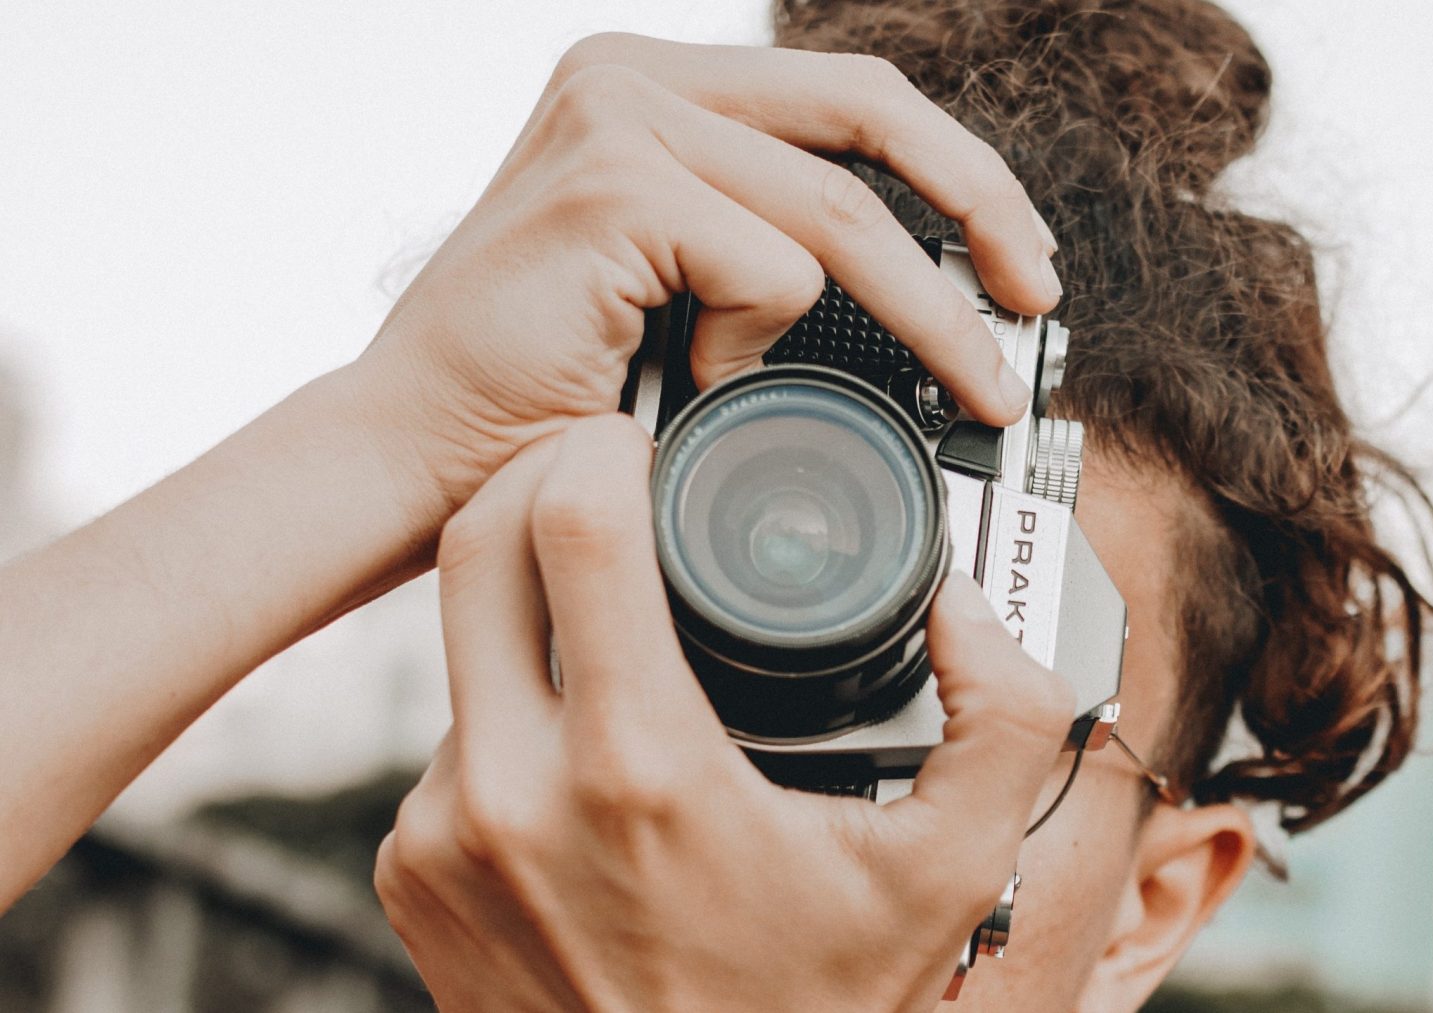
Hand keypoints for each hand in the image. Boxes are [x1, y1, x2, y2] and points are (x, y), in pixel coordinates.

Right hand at [359, 33, 1060, 510]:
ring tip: (961, 389)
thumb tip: (912, 272)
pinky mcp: (614, 181)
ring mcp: (619, 115)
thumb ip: (762, 242)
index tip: (1016, 256)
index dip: (955, 169)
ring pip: (841, 214)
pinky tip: (697, 377)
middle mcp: (634, 74)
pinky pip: (774, 269)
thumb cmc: (542, 391)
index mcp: (657, 86)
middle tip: (1038, 299)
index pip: (848, 97)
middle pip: (871, 110)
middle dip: (982, 207)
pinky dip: (758, 344)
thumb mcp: (675, 288)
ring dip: (924, 318)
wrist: (416, 454)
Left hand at [374, 415, 1073, 1011]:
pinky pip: (451, 733)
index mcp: (639, 769)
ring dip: (536, 603)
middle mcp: (507, 795)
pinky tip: (588, 741)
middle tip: (612, 479)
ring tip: (628, 633)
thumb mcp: (949, 872)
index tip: (645, 447)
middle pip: (475, 542)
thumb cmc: (814, 1011)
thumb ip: (1002, 720)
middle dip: (540, 476)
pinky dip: (514, 707)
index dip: (605, 448)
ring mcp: (438, 836)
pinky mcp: (408, 874)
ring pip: (461, 638)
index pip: (568, 522)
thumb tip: (965, 608)